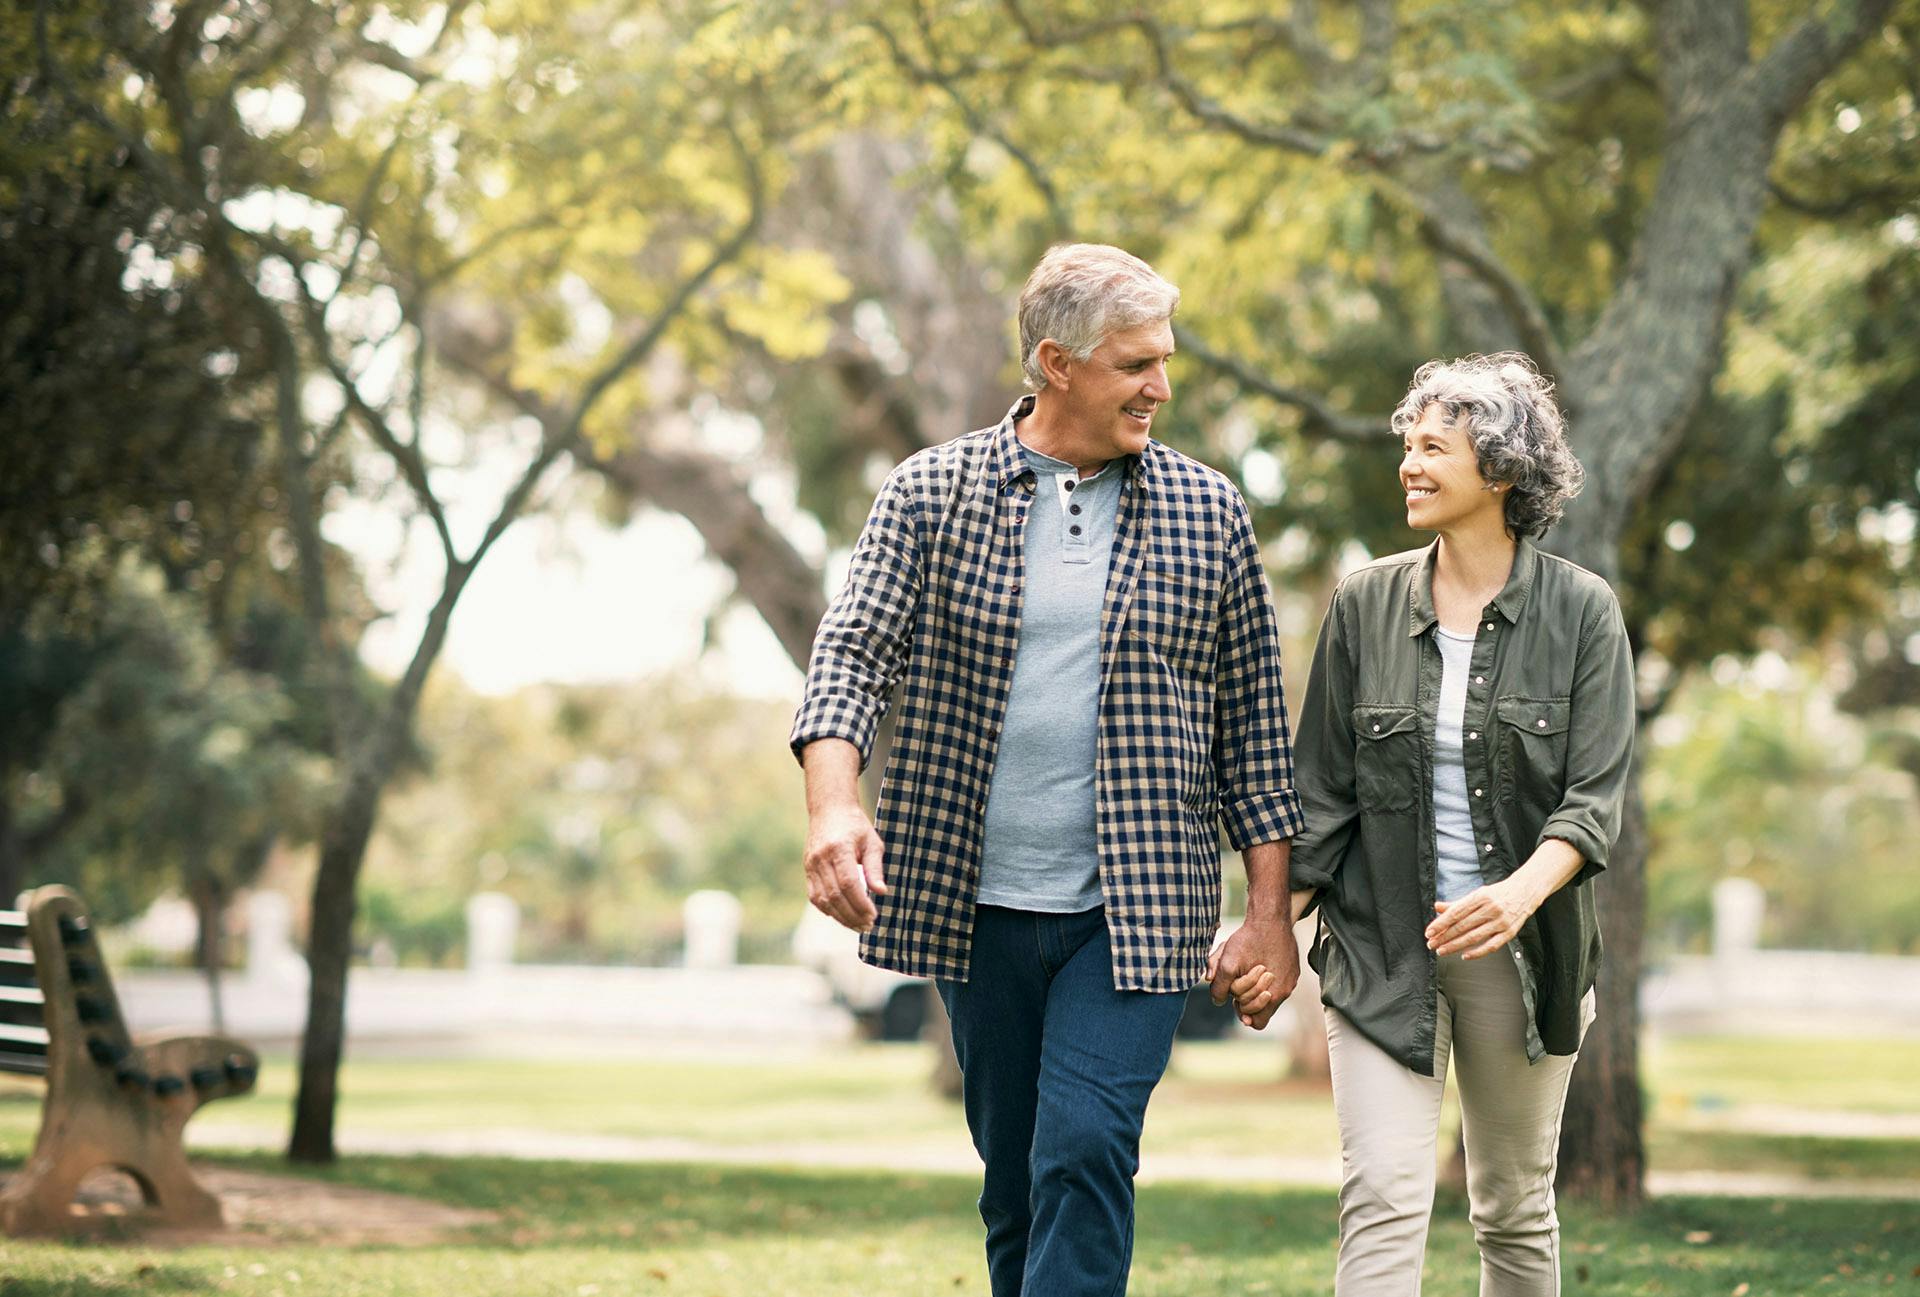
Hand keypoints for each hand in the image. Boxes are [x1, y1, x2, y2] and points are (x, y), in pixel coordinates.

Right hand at [803, 803, 887, 932]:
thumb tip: (882, 892)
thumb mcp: (872, 842)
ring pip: (822, 900)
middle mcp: (821, 858)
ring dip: (841, 917)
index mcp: (839, 848)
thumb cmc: (856, 826)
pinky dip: (828, 910)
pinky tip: (842, 916)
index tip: (873, 915)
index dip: (860, 903)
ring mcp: (811, 865)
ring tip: (858, 926)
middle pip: (834, 895)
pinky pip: (815, 896)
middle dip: (852, 915)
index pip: (848, 883)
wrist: (829, 810)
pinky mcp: (807, 870)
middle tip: (868, 925)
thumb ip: (875, 868)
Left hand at [1205, 919, 1297, 1029]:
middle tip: (1238, 982)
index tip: (1235, 1001)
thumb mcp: (1228, 963)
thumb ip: (1220, 987)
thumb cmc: (1249, 939)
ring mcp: (1291, 978)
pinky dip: (1265, 976)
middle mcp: (1286, 989)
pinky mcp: (1292, 967)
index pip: (1258, 1022)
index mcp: (1274, 994)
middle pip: (1262, 1008)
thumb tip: (1218, 1002)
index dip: (1243, 1014)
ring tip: (1247, 969)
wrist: (1270, 917)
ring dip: (1255, 986)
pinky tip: (1257, 960)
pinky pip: (1278, 980)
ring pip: (1269, 993)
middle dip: (1247, 998)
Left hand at [1426, 879, 1536, 958]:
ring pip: (1474, 937)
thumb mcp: (1477, 894)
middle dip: (1444, 937)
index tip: (1429, 932)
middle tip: (1431, 944)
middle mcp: (1490, 909)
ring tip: (1442, 950)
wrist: (1525, 892)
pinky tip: (1464, 956)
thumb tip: (1437, 907)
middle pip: (1462, 926)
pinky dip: (1477, 952)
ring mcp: (1501, 921)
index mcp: (1480, 897)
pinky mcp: (1509, 932)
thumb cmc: (1499, 894)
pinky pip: (1491, 945)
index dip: (1440, 923)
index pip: (1456, 912)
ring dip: (1455, 946)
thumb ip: (1457, 903)